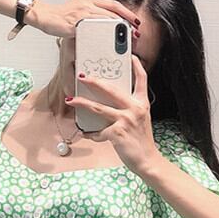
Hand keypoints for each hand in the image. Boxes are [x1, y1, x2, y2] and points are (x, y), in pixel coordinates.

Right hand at [26, 0, 139, 37]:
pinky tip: (111, 40)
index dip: (128, 13)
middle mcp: (89, 5)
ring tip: (128, 38)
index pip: (115, 5)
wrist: (47, 16)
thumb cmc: (64, 11)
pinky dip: (103, 34)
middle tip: (137, 32)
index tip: (137, 22)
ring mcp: (83, 15)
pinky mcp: (76, 24)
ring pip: (105, 20)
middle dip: (128, 23)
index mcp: (92, 0)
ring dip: (119, 29)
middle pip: (113, 13)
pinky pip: (93, 29)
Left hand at [68, 55, 161, 177]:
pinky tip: (87, 134)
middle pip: (111, 90)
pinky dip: (92, 134)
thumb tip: (110, 105)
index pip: (142, 79)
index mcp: (142, 103)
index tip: (130, 56)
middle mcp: (135, 108)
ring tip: (71, 100)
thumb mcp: (140, 121)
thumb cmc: (141, 142)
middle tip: (82, 76)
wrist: (147, 160)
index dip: (136, 66)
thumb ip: (130, 110)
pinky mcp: (117, 132)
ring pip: (99, 108)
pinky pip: (99, 132)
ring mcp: (126, 120)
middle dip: (94, 81)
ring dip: (82, 103)